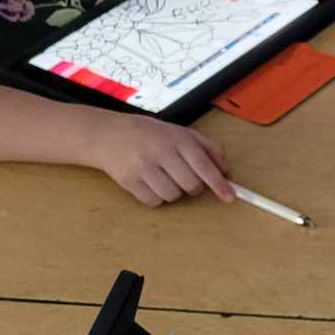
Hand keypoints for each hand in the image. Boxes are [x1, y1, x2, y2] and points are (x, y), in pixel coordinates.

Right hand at [88, 112, 233, 206]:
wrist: (105, 134)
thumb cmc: (148, 134)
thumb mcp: (178, 131)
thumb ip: (206, 147)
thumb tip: (225, 169)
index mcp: (175, 138)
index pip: (203, 165)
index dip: (218, 184)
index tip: (229, 197)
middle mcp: (159, 152)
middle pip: (191, 185)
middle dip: (194, 186)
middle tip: (184, 177)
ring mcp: (142, 167)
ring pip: (173, 196)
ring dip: (174, 192)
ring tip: (164, 177)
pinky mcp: (128, 181)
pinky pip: (154, 202)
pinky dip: (157, 198)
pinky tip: (151, 183)